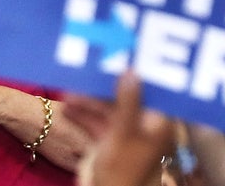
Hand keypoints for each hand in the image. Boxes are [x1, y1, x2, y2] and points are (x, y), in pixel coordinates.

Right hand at [63, 71, 173, 185]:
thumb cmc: (123, 170)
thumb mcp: (124, 132)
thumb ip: (128, 100)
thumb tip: (131, 70)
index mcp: (158, 122)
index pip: (150, 88)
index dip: (137, 72)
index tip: (122, 55)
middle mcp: (144, 124)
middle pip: (125, 96)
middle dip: (104, 85)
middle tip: (89, 68)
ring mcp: (126, 132)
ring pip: (107, 107)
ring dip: (89, 99)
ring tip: (70, 91)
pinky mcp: (109, 140)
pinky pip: (97, 120)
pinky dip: (83, 113)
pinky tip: (67, 106)